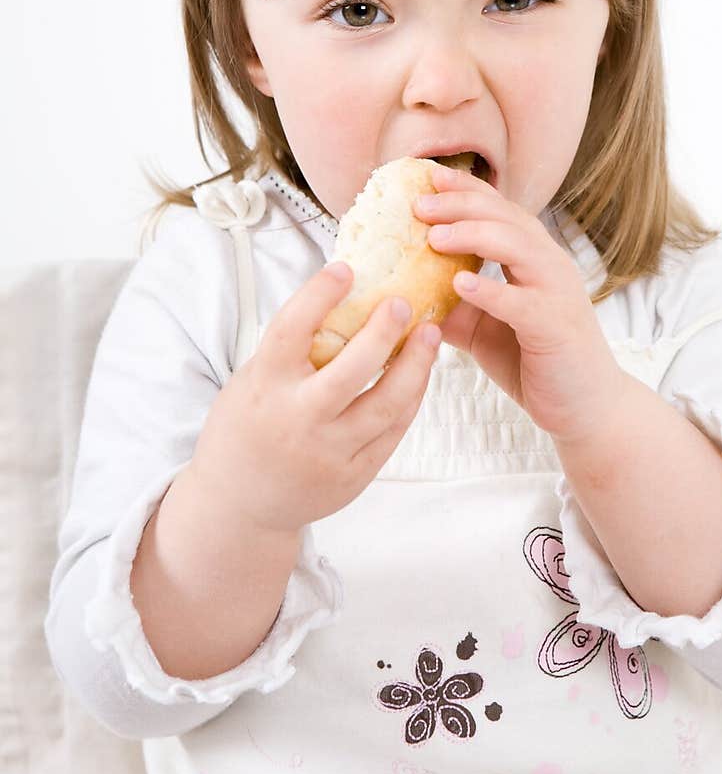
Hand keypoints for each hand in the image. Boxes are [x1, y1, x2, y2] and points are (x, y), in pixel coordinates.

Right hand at [188, 262, 441, 539]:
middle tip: (403, 302)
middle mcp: (297, 420)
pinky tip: (420, 373)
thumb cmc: (247, 428)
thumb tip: (341, 299)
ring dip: (415, 366)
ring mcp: (328, 453)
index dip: (317, 296)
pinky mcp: (352, 476)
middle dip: (383, 333)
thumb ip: (290, 353)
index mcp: (265, 387)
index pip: (291, 331)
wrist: (239, 503)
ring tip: (429, 334)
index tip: (344, 269)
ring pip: (386, 405)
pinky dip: (410, 399)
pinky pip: (392, 432)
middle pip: (351, 371)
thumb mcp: (252, 383)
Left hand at [413, 162, 626, 444]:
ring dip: (473, 236)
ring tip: (433, 237)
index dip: (466, 189)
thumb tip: (401, 296)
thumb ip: (453, 307)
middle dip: (461, 205)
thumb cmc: (534, 362)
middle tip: (419, 204)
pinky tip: (460, 283)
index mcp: (533, 259)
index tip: (427, 176)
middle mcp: (549, 266)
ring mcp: (556, 293)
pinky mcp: (556, 327)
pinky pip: (522, 302)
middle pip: (506, 218)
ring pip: (518, 248)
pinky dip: (492, 290)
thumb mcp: (483, 329)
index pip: (500, 210)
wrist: (584, 407)